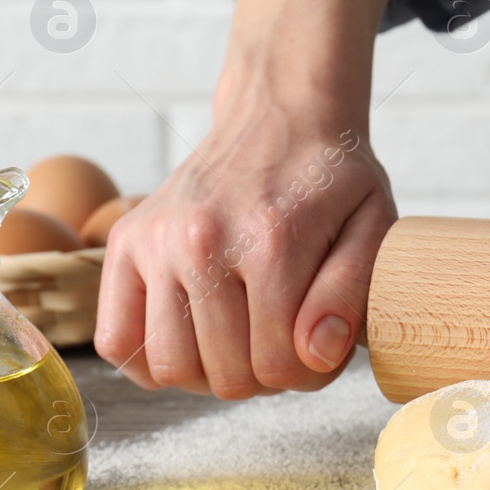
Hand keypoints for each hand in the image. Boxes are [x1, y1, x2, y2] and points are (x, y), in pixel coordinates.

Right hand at [95, 0, 407, 396]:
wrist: (281, 114)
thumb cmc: (332, 177)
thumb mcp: (373, 225)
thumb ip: (350, 292)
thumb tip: (316, 354)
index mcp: (272, 241)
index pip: (280, 365)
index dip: (308, 374)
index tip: (318, 347)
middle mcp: (202, 241)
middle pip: (226, 375)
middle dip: (264, 376)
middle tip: (283, 342)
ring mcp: (156, 241)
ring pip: (168, 367)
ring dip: (210, 373)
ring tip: (241, 341)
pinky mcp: (126, 241)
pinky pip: (116, 340)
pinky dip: (150, 358)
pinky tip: (193, 338)